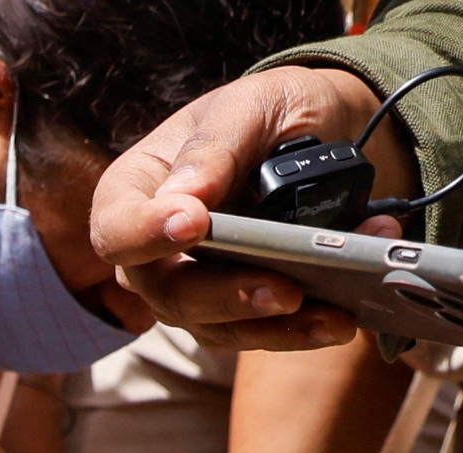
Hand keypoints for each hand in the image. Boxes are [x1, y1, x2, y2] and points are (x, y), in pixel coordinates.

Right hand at [94, 69, 388, 355]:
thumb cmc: (270, 114)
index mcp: (137, 190)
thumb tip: (185, 196)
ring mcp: (195, 289)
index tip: (192, 223)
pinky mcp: (240, 314)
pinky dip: (308, 326)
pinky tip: (346, 314)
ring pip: (218, 328)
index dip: (146, 235)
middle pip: (169, 294)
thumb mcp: (249, 107)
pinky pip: (263, 335)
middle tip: (284, 289)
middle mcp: (155, 252)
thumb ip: (216, 146)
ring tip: (334, 312)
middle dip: (229, 296)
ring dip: (279, 326)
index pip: (116, 228)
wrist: (322, 136)